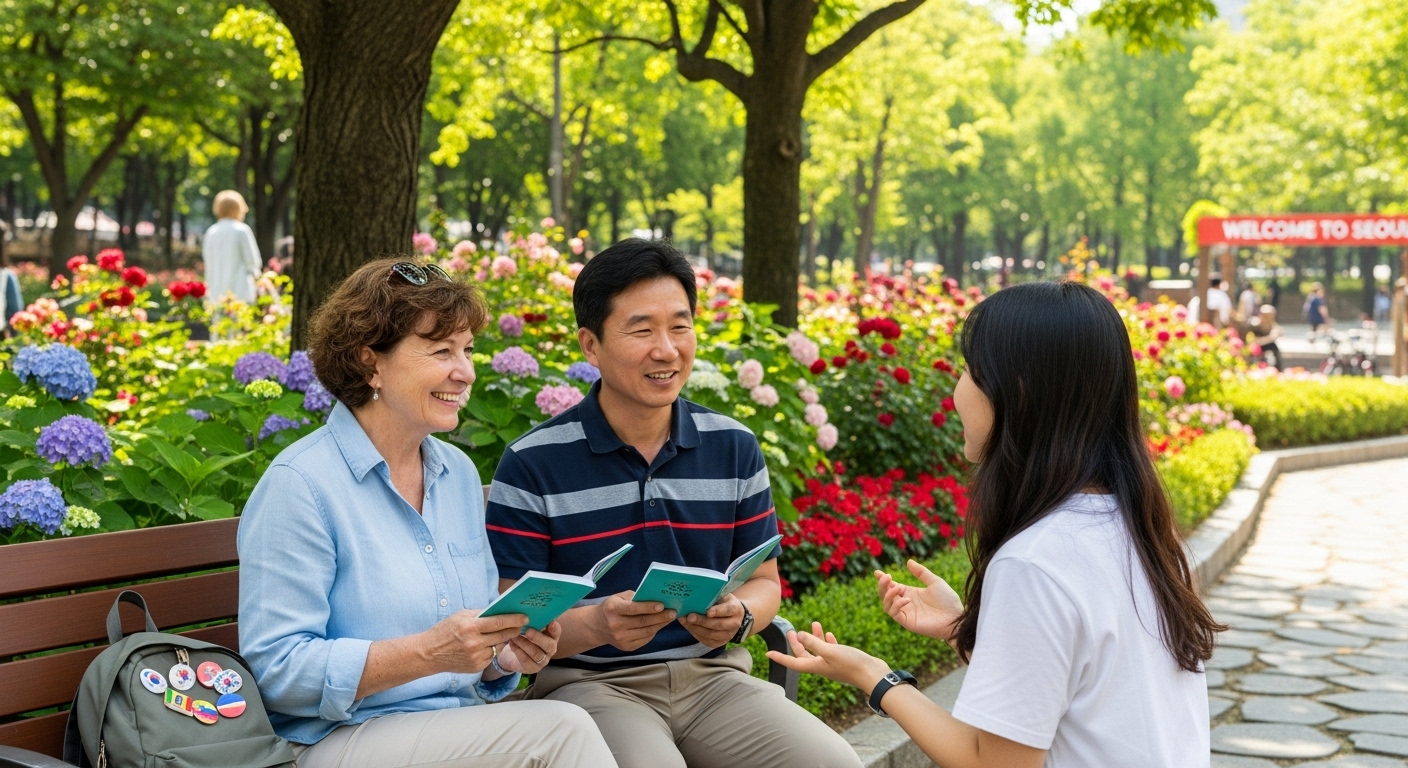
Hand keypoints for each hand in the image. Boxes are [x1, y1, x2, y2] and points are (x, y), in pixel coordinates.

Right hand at [418, 610, 527, 673]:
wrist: (429, 654)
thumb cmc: (445, 631)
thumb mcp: (460, 616)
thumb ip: (481, 614)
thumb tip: (501, 611)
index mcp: (471, 626)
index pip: (499, 622)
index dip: (515, 619)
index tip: (525, 617)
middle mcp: (475, 643)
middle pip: (503, 635)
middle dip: (515, 629)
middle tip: (522, 624)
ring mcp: (476, 657)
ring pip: (498, 646)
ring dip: (502, 640)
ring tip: (502, 633)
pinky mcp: (476, 667)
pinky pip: (491, 656)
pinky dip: (490, 650)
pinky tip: (485, 646)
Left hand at [497, 621, 561, 673]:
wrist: (511, 655)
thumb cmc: (522, 636)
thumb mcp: (528, 628)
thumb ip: (531, 622)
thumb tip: (526, 610)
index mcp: (552, 637)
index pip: (557, 632)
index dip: (555, 628)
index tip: (551, 622)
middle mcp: (550, 649)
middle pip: (549, 645)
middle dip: (538, 638)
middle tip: (528, 631)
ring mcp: (543, 660)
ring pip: (536, 653)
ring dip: (525, 644)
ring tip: (514, 637)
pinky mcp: (533, 668)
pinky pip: (527, 660)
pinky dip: (518, 651)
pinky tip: (512, 644)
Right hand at [592, 592, 676, 650]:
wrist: (597, 626)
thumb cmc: (612, 607)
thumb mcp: (618, 597)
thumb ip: (635, 597)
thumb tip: (655, 598)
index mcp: (613, 609)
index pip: (633, 609)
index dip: (648, 607)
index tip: (662, 605)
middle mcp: (615, 625)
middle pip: (642, 622)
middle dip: (660, 617)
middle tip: (673, 612)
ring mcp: (620, 638)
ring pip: (646, 632)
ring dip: (660, 624)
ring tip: (669, 618)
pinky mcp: (626, 647)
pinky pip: (645, 639)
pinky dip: (654, 631)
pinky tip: (659, 625)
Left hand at [681, 593, 745, 647]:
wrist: (730, 615)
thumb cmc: (722, 602)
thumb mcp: (720, 595)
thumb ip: (711, 596)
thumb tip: (693, 597)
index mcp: (736, 608)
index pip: (728, 610)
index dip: (718, 611)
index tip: (708, 612)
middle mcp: (734, 624)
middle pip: (718, 624)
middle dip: (702, 621)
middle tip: (689, 617)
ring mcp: (728, 635)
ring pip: (711, 634)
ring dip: (696, 628)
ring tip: (685, 621)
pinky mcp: (720, 643)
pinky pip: (706, 640)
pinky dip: (696, 634)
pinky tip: (688, 627)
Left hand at [765, 622, 891, 693]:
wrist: (873, 675)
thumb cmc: (851, 665)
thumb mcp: (829, 652)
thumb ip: (813, 643)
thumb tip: (799, 635)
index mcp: (815, 666)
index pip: (792, 662)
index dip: (779, 657)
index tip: (767, 653)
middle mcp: (822, 666)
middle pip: (804, 655)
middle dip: (796, 643)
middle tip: (790, 631)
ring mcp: (833, 664)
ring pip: (818, 650)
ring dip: (814, 638)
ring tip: (815, 623)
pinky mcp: (843, 661)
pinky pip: (831, 650)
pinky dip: (827, 642)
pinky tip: (828, 634)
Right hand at [877, 560, 963, 642]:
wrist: (957, 617)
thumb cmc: (948, 601)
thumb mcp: (935, 582)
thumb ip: (921, 573)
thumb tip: (908, 561)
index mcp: (910, 593)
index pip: (891, 586)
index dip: (883, 580)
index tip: (877, 572)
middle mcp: (905, 603)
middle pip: (885, 595)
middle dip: (882, 586)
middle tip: (886, 577)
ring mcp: (906, 613)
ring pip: (886, 605)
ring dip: (888, 595)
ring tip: (897, 587)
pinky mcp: (908, 622)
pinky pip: (894, 614)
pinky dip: (897, 605)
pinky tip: (906, 599)